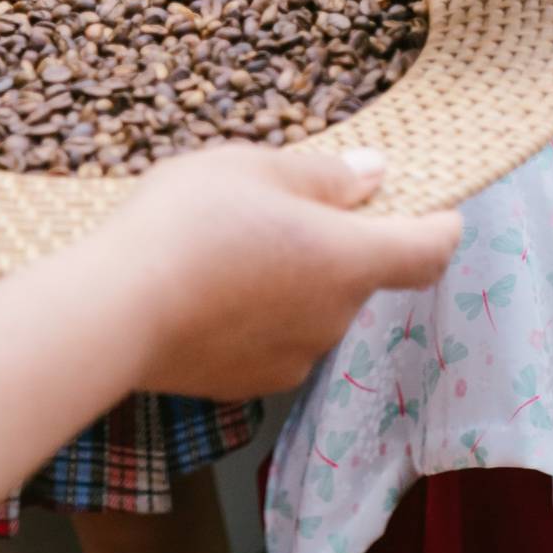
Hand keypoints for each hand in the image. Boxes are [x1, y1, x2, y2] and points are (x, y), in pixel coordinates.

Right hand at [116, 145, 460, 397]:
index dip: (439, 224)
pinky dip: (257, 315)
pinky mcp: (250, 382)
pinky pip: (274, 338)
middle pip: (360, 274)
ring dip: (292, 279)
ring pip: (314, 307)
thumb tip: (374, 176)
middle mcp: (336, 317)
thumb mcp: (256, 169)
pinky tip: (206, 290)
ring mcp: (293, 357)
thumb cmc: (188, 224)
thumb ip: (325, 176)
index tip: (432, 206)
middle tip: (276, 208)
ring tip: (226, 247)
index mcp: (351, 260)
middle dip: (335, 242)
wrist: (113, 312)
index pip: (430, 250)